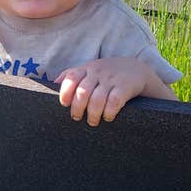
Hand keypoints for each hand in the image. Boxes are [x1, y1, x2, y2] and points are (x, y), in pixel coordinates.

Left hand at [54, 57, 171, 126]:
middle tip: (77, 118)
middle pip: (83, 91)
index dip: (65, 91)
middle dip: (78, 108)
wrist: (137, 69)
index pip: (71, 77)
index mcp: (87, 68)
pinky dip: (109, 112)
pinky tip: (108, 117)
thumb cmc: (107, 74)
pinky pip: (115, 101)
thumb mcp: (89, 69)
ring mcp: (112, 79)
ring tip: (92, 121)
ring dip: (93, 114)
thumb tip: (53, 84)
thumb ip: (72, 75)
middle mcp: (98, 72)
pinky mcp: (125, 87)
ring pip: (98, 99)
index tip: (64, 104)